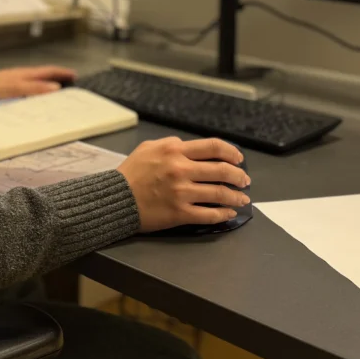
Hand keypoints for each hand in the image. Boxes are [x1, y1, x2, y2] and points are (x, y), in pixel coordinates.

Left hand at [0, 65, 76, 98]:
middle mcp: (26, 74)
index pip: (50, 71)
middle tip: (70, 82)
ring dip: (49, 83)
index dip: (63, 72)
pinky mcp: (13, 86)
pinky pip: (32, 86)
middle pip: (46, 74)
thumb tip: (56, 87)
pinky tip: (38, 95)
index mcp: (29, 73)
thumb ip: (37, 87)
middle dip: (59, 77)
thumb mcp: (20, 87)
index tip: (74, 74)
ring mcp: (19, 79)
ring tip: (58, 90)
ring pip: (39, 80)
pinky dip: (40, 89)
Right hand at [117, 137, 250, 232]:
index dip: (232, 153)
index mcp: (175, 149)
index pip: (214, 147)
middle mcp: (181, 169)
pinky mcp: (179, 213)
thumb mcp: (148, 148)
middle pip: (222, 170)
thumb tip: (190, 147)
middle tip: (245, 180)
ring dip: (236, 196)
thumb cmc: (130, 173)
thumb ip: (171, 144)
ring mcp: (181, 192)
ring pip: (219, 193)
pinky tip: (229, 213)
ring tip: (242, 198)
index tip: (239, 159)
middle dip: (239, 176)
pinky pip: (208, 214)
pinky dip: (223, 214)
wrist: (114, 199)